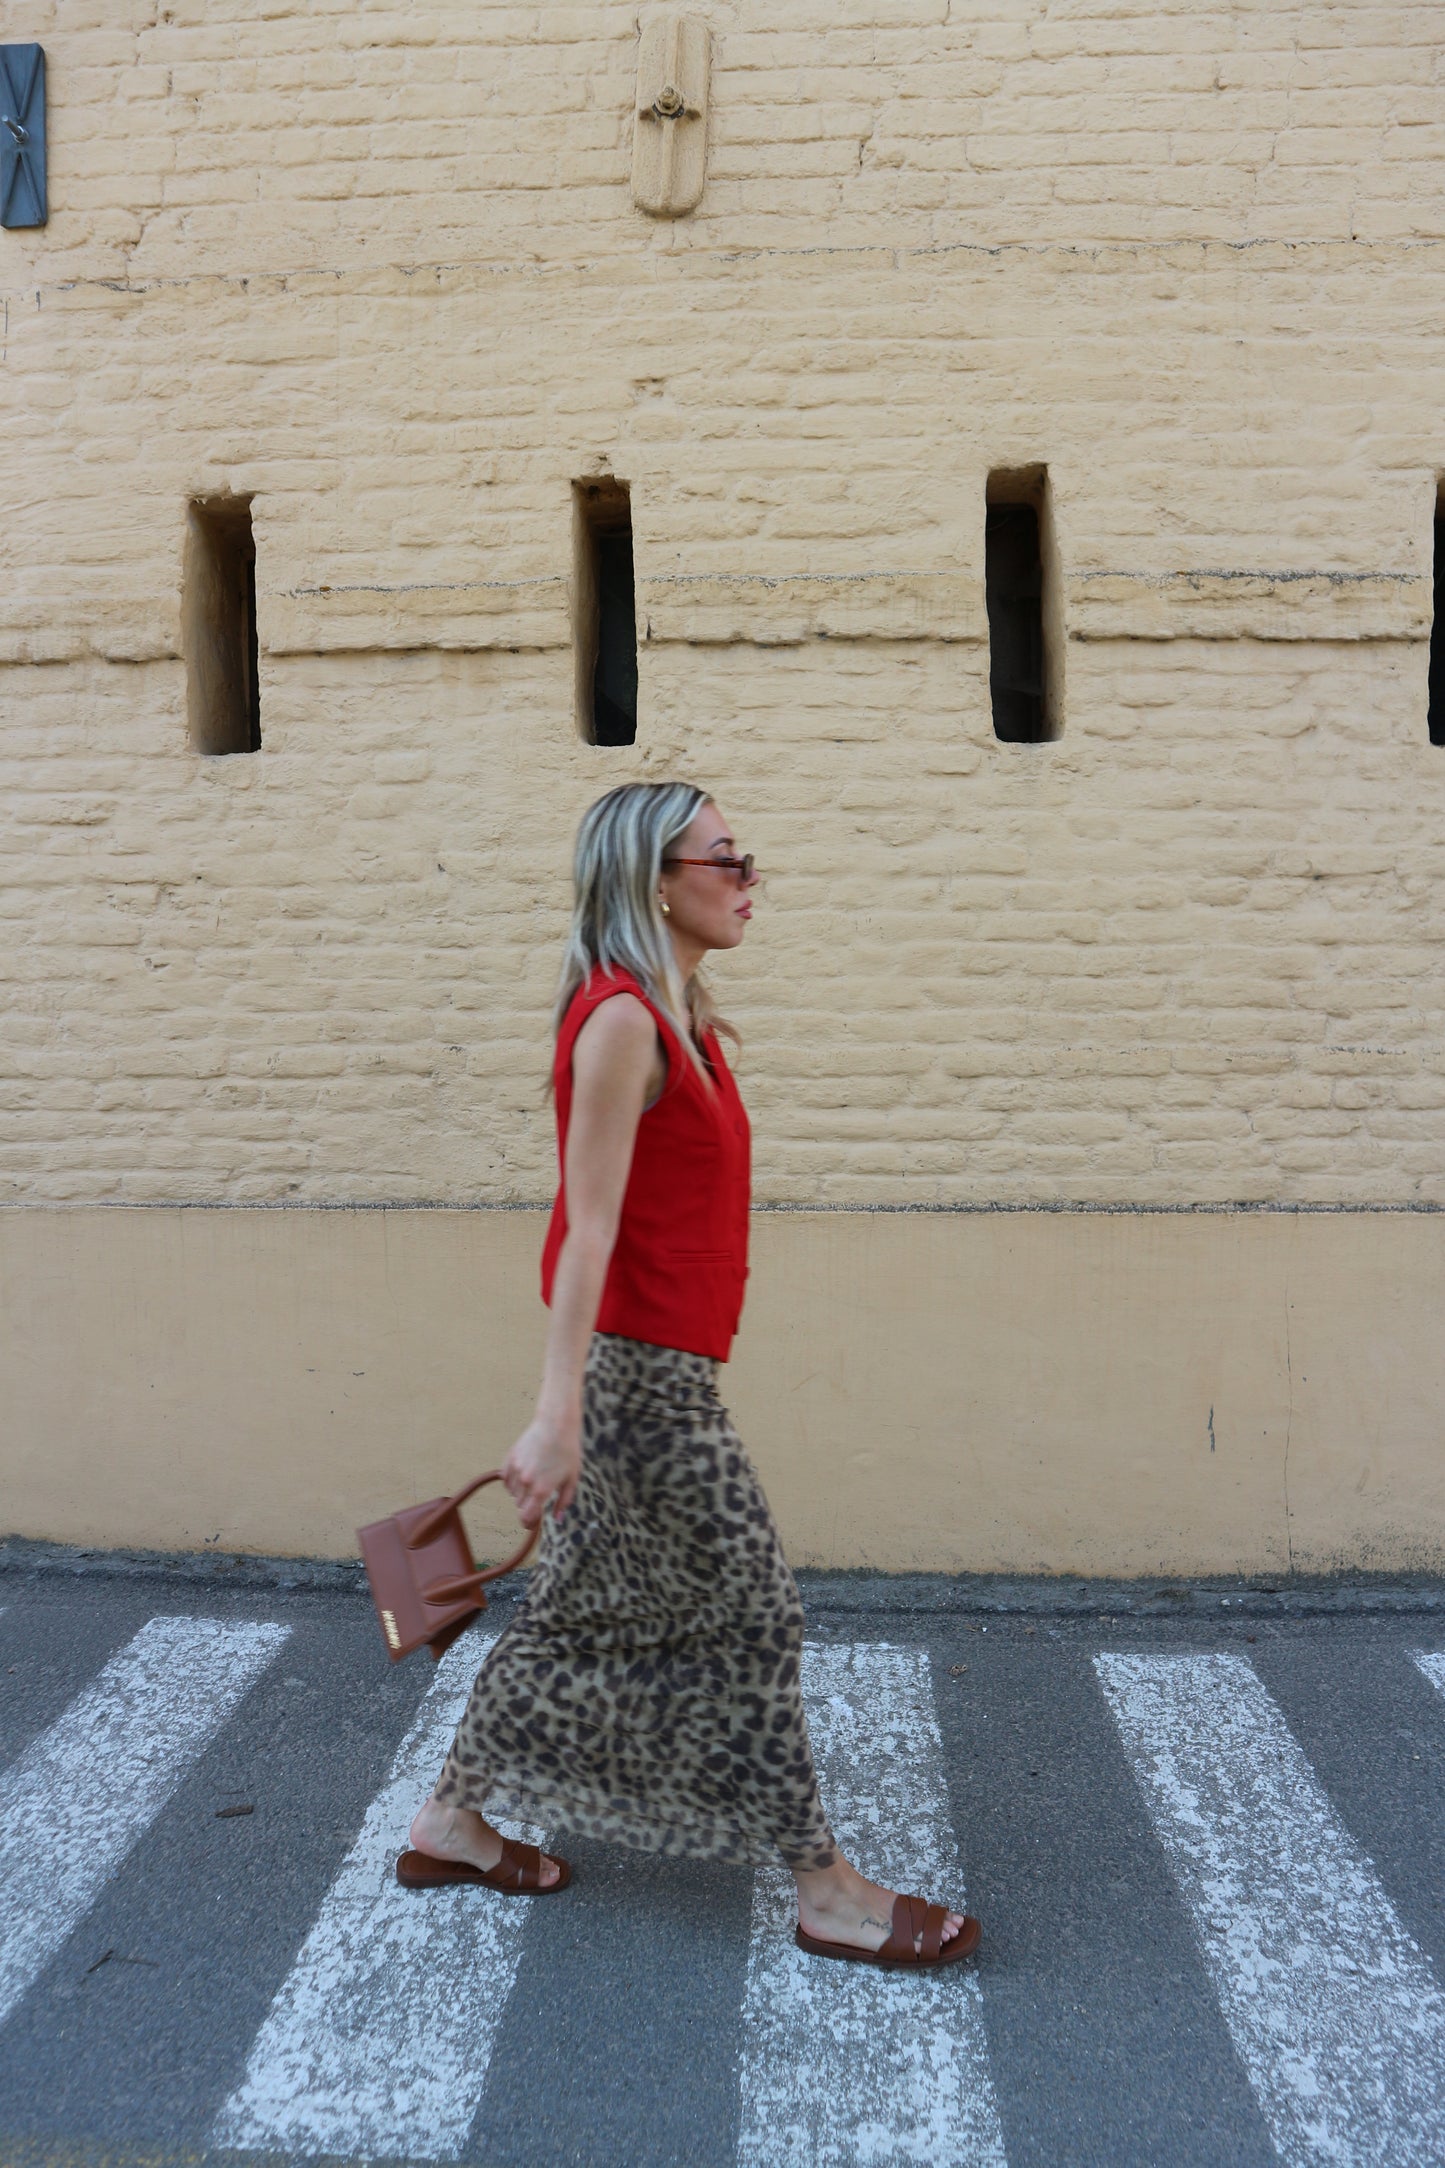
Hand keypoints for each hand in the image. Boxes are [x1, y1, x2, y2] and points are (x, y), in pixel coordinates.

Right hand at [502, 1409, 581, 1527]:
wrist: (556, 1426)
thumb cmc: (568, 1452)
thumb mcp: (571, 1479)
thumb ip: (563, 1501)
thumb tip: (557, 1518)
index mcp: (542, 1490)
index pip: (526, 1516)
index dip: (529, 1523)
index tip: (531, 1523)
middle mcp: (526, 1482)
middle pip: (520, 1505)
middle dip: (529, 1505)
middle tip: (539, 1496)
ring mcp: (516, 1470)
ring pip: (512, 1493)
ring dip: (521, 1492)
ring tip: (534, 1480)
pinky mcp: (510, 1459)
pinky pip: (505, 1479)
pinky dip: (512, 1481)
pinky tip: (523, 1475)